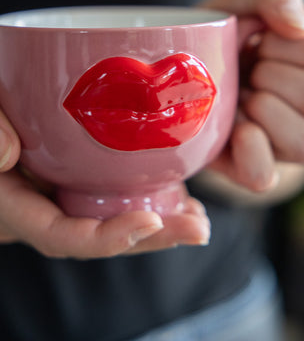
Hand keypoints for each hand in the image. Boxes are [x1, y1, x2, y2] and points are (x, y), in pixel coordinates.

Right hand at [0, 112, 209, 256]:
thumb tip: (9, 151)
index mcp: (16, 203)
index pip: (60, 236)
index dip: (105, 238)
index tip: (151, 221)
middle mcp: (42, 208)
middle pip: (100, 237)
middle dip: (151, 238)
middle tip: (197, 228)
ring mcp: (61, 197)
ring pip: (111, 221)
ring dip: (159, 224)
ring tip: (198, 217)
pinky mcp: (77, 181)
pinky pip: (112, 198)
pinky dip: (147, 198)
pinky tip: (178, 192)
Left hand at [206, 0, 303, 190]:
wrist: (180, 69)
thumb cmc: (219, 36)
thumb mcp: (240, 2)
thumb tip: (298, 27)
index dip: (290, 46)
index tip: (264, 41)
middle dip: (270, 72)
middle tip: (247, 68)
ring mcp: (286, 145)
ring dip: (262, 108)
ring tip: (241, 96)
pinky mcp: (250, 169)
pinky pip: (263, 178)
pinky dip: (250, 150)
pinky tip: (236, 127)